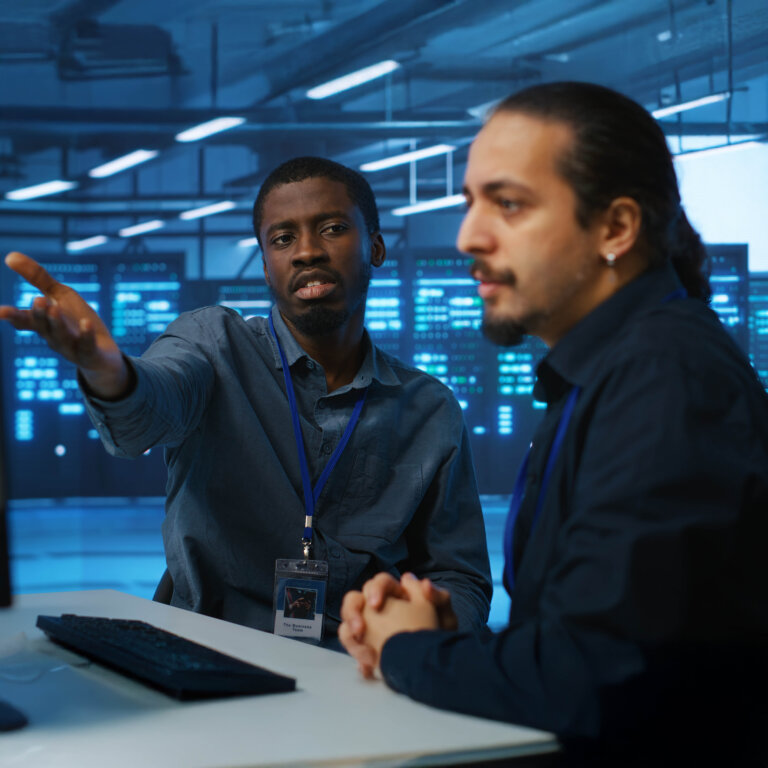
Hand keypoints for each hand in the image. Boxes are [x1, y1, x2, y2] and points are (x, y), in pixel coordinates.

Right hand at [0, 252, 129, 397]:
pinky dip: (86, 335)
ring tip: (54, 308)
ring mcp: (71, 347)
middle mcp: (53, 337)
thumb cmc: (77, 321)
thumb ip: (38, 278)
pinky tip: (87, 323)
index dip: (11, 316)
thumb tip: (10, 256)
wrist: (103, 354)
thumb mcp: (59, 296)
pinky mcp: (90, 353)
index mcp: (43, 323)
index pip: (23, 320)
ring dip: (57, 323)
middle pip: (43, 326)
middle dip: (39, 314)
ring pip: (61, 337)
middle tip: (38, 300)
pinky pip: (87, 346)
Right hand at [339, 572, 455, 676]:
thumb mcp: (446, 615)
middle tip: (360, 630)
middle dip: (352, 613)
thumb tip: (424, 584)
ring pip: (348, 626)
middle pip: (354, 601)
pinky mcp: (368, 648)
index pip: (379, 583)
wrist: (439, 661)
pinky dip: (359, 659)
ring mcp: (371, 630)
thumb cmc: (442, 634)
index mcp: (397, 595)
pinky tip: (369, 669)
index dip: (374, 590)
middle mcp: (380, 610)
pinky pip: (354, 650)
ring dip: (351, 639)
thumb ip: (439, 597)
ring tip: (366, 656)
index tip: (376, 605)